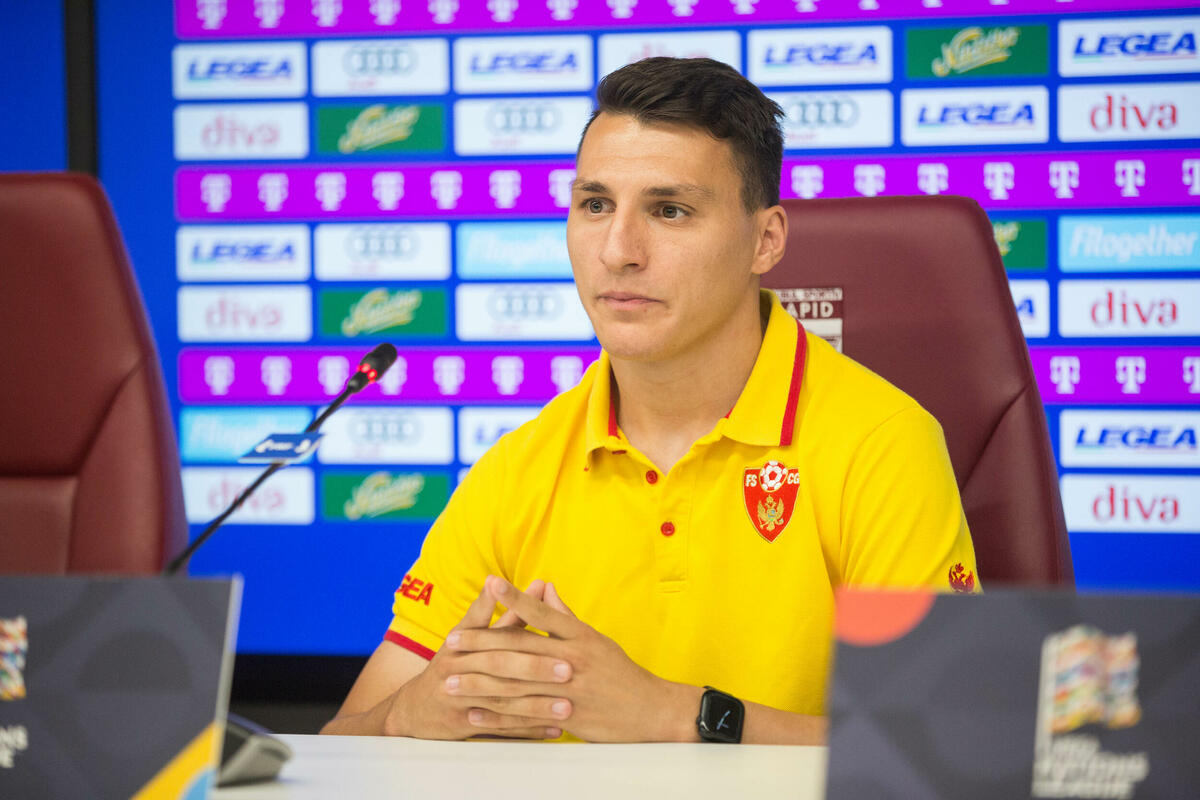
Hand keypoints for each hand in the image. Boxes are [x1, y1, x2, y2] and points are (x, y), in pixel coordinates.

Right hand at [382, 580, 573, 739]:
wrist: (414, 707)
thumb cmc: (452, 664)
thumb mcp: (470, 634)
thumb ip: (507, 611)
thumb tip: (541, 583)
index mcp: (462, 639)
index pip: (492, 625)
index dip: (519, 615)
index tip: (548, 614)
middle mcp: (457, 666)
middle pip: (499, 665)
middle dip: (535, 667)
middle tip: (568, 669)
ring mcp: (458, 697)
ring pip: (502, 701)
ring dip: (536, 705)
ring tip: (567, 707)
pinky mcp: (462, 724)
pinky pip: (499, 729)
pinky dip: (527, 731)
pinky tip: (553, 730)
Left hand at [446, 576, 689, 741]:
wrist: (651, 711)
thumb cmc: (620, 672)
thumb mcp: (596, 639)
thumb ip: (566, 617)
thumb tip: (546, 589)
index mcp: (579, 637)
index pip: (542, 612)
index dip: (515, 597)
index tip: (490, 583)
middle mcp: (572, 660)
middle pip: (520, 648)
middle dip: (482, 644)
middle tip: (451, 641)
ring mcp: (567, 690)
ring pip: (515, 685)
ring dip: (479, 683)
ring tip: (450, 680)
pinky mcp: (565, 717)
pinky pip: (524, 716)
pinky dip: (497, 716)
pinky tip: (474, 713)